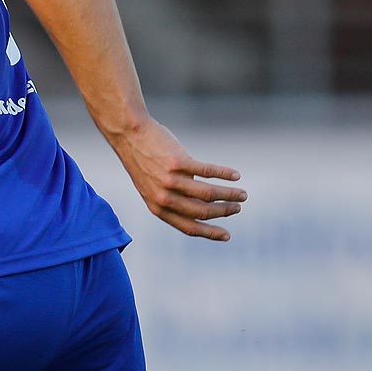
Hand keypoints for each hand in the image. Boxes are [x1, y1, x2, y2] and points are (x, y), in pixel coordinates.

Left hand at [110, 119, 244, 239]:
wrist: (129, 135)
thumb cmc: (144, 160)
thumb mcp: (154, 187)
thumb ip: (175, 198)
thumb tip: (205, 205)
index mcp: (157, 207)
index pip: (188, 227)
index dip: (210, 233)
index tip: (227, 236)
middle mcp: (163, 197)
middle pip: (202, 211)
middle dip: (224, 212)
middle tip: (238, 207)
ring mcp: (170, 180)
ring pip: (208, 194)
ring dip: (229, 195)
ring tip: (242, 194)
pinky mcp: (177, 162)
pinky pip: (208, 172)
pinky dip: (225, 174)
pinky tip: (235, 175)